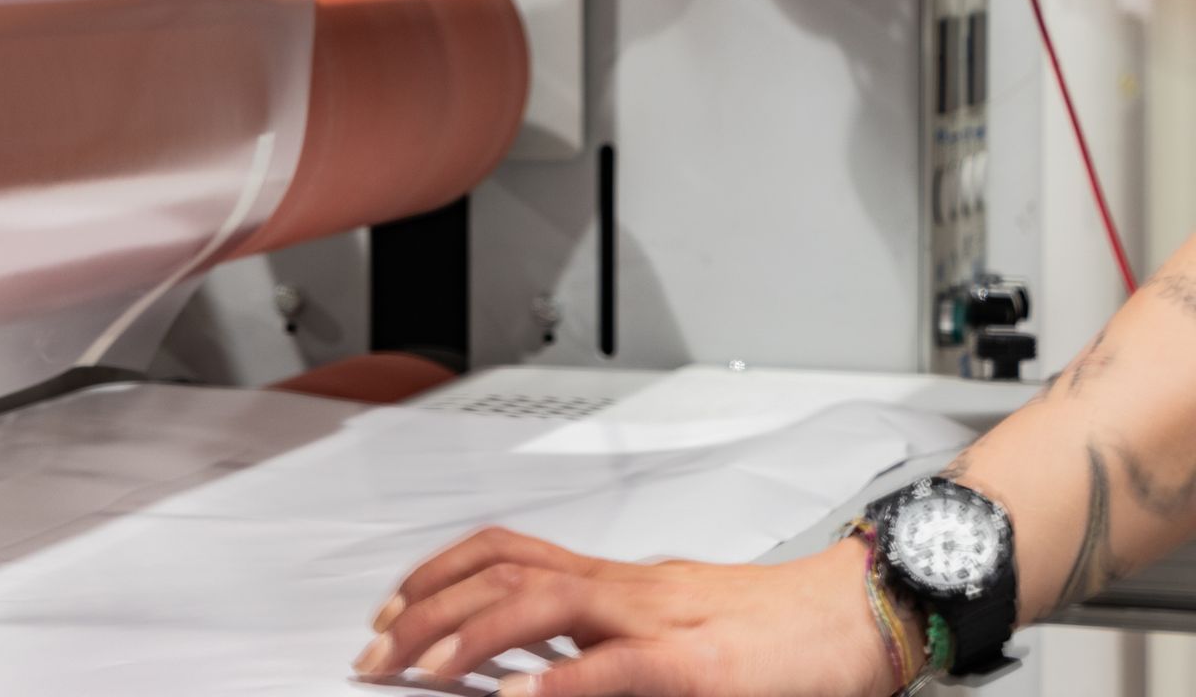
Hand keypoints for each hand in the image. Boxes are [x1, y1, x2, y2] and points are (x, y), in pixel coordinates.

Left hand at [352, 528, 902, 696]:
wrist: (860, 616)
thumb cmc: (773, 630)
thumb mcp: (671, 629)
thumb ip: (606, 646)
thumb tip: (540, 673)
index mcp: (615, 581)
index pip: (505, 552)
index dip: (436, 573)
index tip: (390, 609)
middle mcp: (623, 587)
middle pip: (501, 571)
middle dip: (425, 608)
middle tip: (375, 650)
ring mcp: (657, 619)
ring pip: (539, 600)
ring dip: (466, 635)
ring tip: (418, 667)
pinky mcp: (698, 665)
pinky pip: (614, 665)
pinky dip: (559, 681)